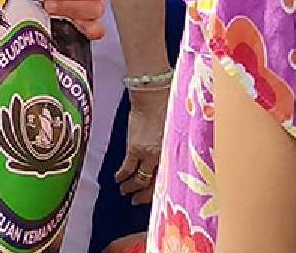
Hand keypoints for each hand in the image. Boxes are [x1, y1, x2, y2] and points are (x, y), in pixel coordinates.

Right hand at [115, 87, 167, 204]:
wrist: (153, 94)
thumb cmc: (168, 106)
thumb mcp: (177, 129)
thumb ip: (174, 144)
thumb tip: (171, 152)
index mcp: (175, 152)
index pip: (169, 180)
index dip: (160, 191)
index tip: (154, 196)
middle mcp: (163, 157)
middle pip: (154, 184)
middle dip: (144, 195)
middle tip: (136, 200)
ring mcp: (148, 154)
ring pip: (139, 179)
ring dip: (130, 187)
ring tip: (124, 191)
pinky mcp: (134, 147)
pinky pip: (127, 167)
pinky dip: (122, 175)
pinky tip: (118, 178)